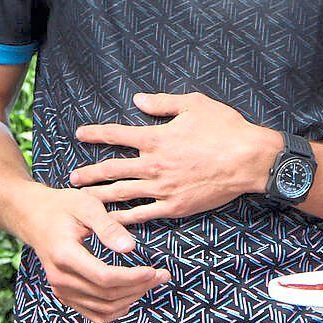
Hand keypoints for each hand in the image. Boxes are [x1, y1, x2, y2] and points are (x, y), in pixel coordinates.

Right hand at [17, 183, 168, 322]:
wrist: (33, 216)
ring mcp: (61, 290)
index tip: (155, 270)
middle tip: (161, 275)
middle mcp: (60, 278)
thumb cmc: (62, 206)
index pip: (105, 278)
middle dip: (139, 288)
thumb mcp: (86, 205)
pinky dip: (116, 310)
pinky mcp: (64, 295)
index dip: (134, 278)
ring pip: (103, 309)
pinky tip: (130, 296)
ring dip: (131, 299)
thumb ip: (108, 227)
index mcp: (64, 254)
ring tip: (149, 283)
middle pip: (107, 295)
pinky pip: (94, 314)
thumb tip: (131, 248)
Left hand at [70, 92, 280, 222]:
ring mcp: (163, 188)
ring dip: (100, 196)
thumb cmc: (224, 128)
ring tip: (83, 199)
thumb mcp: (193, 104)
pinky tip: (112, 221)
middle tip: (71, 178)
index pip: (116, 135)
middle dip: (89, 173)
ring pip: (123, 194)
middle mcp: (154, 164)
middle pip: (112, 169)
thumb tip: (136, 100)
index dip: (95, 134)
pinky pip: (144, 214)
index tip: (79, 134)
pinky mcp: (175, 207)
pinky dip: (126, 218)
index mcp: (155, 138)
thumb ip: (161, 103)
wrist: (250, 160)